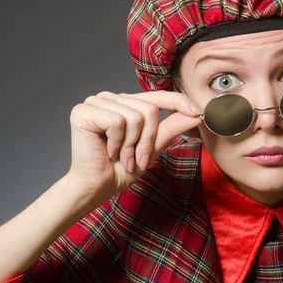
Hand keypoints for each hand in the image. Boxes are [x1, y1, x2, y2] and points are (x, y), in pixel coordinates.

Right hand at [67, 91, 201, 199]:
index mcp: (126, 103)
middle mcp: (111, 98)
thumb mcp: (152, 146)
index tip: (198, 111)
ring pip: (136, 115)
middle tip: (134, 158)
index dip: (179, 102)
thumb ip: (171, 128)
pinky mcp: (84, 112)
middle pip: (149, 109)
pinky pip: (117, 122)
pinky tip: (108, 152)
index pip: (157, 96)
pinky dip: (117, 142)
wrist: (97, 187)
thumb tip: (197, 115)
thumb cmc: (121, 169)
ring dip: (132, 144)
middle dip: (147, 140)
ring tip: (120, 157)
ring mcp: (96, 102)